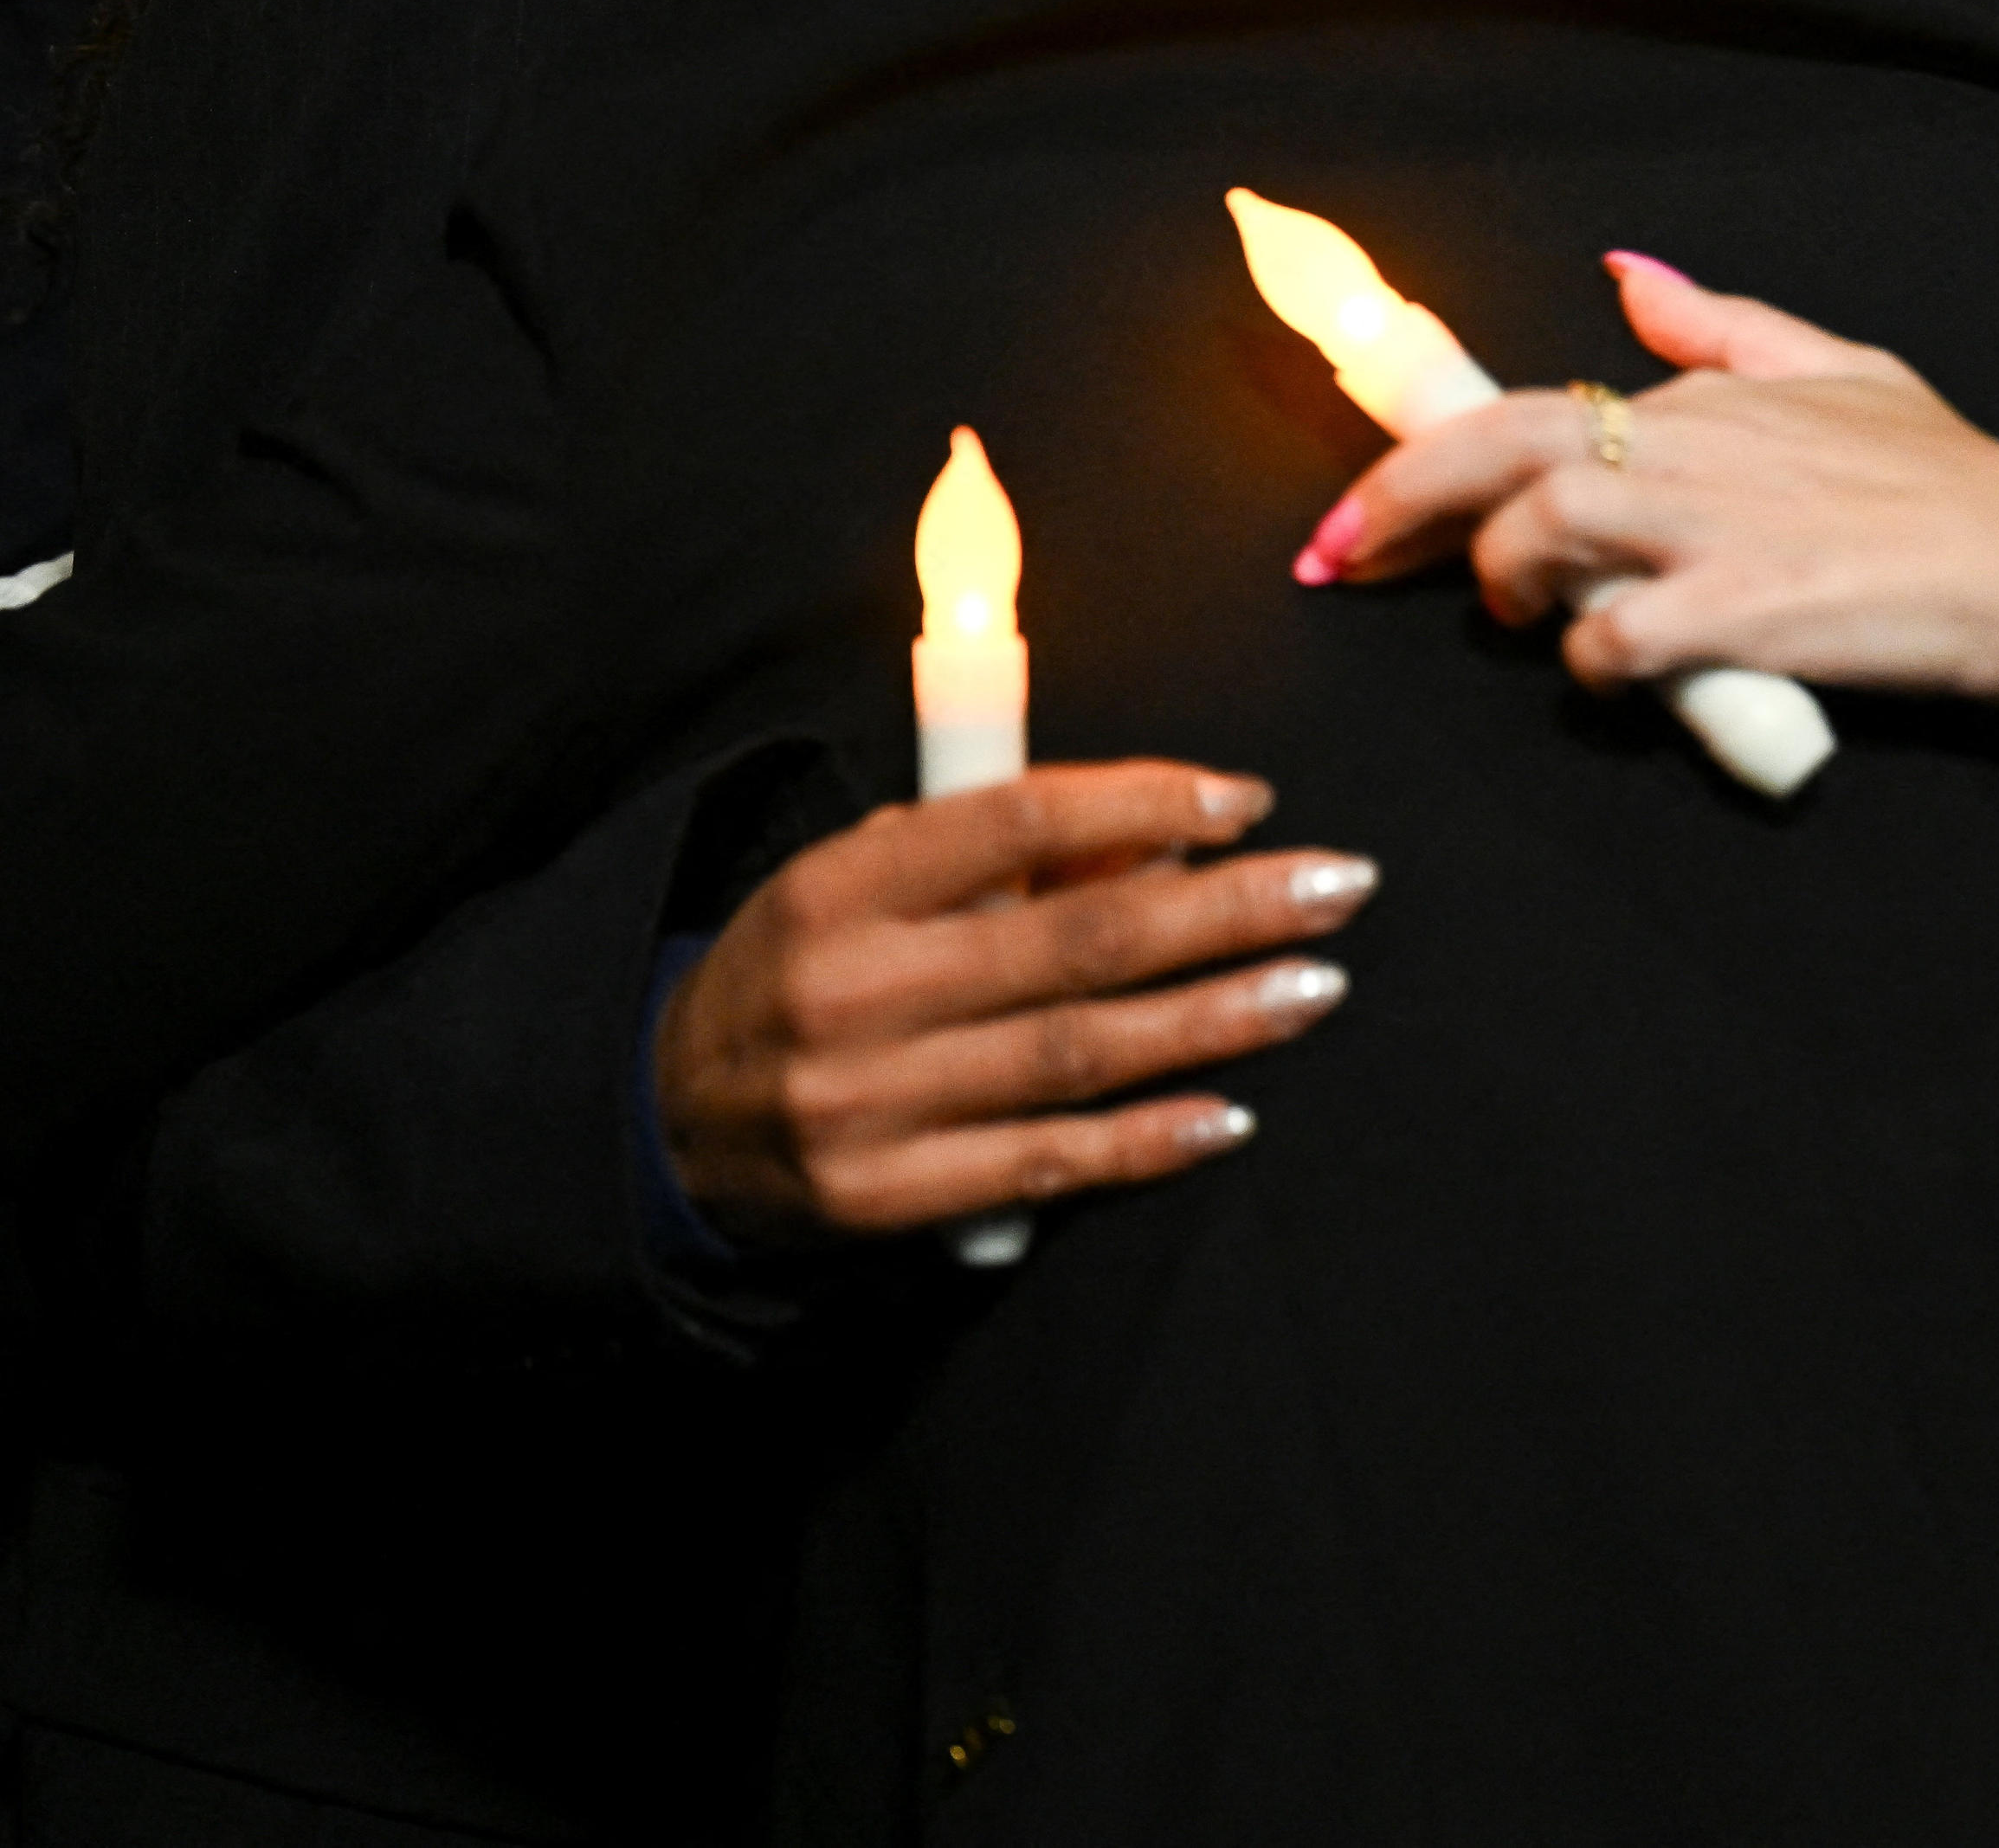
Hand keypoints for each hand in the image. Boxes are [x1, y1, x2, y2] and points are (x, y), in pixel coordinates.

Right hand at [654, 760, 1371, 1248]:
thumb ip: (994, 857)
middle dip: (1227, 909)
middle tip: (1339, 885)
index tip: (1247, 799)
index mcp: (843, 886)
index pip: (1015, 820)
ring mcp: (867, 1103)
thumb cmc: (799, 972)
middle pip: (1076, 939)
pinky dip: (1145, 1140)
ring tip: (1317, 985)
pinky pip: (1044, 1162)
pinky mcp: (883, 1198)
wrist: (659, 1124)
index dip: (1143, 800)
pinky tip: (1232, 1112)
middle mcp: (855, 989)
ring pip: (1078, 1052)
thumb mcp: (863, 884)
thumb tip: (1165, 841)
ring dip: (1217, 1017)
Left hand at [1313, 253, 1998, 736]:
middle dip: (1396, 500)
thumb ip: (1724, 325)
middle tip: (1332, 559)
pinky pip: (1619, 635)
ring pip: (1550, 525)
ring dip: (1506, 578)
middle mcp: (1695, 444)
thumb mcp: (1843, 367)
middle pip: (1503, 445)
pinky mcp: (1748, 609)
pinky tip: (1610, 673)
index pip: (1524, 410)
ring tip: (1521, 615)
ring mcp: (1718, 526)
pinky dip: (1593, 661)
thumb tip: (1627, 268)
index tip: (1351, 519)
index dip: (1419, 462)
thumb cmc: (1946, 480)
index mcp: (1701, 395)